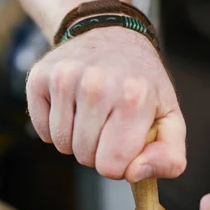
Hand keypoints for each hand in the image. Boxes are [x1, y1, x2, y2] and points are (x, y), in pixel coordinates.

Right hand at [25, 27, 185, 182]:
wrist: (111, 35)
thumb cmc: (141, 83)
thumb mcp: (170, 118)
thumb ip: (169, 157)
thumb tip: (134, 174)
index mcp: (134, 97)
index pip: (111, 166)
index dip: (119, 163)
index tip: (125, 141)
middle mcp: (96, 84)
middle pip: (84, 158)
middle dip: (97, 150)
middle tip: (108, 123)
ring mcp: (64, 78)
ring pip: (61, 145)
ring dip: (76, 139)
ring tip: (91, 113)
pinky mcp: (40, 77)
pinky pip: (42, 130)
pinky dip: (54, 127)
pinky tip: (71, 106)